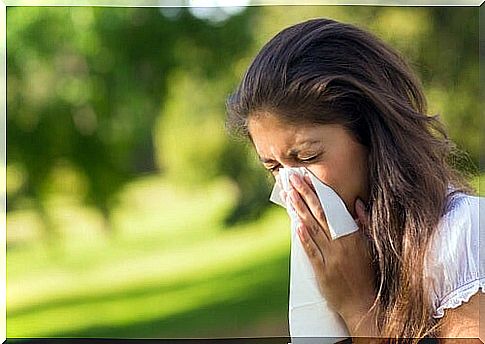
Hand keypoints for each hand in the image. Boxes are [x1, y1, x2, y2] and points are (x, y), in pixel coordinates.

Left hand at [283, 173, 377, 335]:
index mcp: (353, 235)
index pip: (332, 208)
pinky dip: (305, 239)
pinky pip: (312, 252)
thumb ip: (365, 224)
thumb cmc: (367, 274)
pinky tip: (296, 225)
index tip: (307, 178)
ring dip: (299, 210)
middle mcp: (342, 244)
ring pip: (313, 229)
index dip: (318, 192)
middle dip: (305, 194)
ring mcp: (332, 258)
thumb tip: (357, 203)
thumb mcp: (371, 246)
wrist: (363, 304)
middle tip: (293, 178)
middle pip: (320, 214)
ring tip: (289, 194)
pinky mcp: (323, 272)